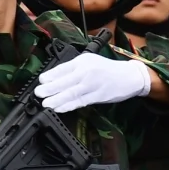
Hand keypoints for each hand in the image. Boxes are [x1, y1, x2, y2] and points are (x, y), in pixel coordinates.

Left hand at [34, 54, 151, 113]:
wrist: (130, 76)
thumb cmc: (108, 70)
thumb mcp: (91, 62)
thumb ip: (74, 69)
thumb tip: (54, 79)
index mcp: (83, 61)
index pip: (62, 68)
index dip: (50, 76)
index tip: (41, 81)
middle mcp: (87, 71)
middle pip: (65, 81)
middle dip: (49, 88)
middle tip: (38, 93)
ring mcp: (93, 84)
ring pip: (71, 92)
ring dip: (57, 99)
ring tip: (45, 103)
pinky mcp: (98, 95)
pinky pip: (81, 101)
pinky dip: (69, 105)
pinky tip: (59, 108)